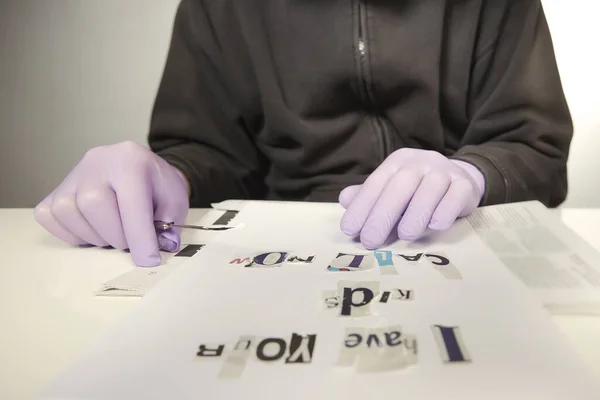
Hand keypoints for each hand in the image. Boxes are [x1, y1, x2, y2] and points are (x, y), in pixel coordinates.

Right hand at [34, 141, 188, 266]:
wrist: (139, 167)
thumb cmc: (157, 186)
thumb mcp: (175, 200)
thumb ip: (170, 223)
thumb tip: (161, 246)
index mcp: (132, 161)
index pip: (131, 202)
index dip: (140, 237)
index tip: (148, 260)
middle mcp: (98, 161)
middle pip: (94, 205)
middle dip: (116, 235)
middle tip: (129, 241)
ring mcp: (74, 174)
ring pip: (69, 212)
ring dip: (94, 236)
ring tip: (112, 233)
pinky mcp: (57, 188)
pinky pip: (50, 216)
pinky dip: (70, 233)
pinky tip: (92, 230)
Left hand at [339, 148, 484, 248]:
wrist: (458, 179)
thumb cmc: (416, 190)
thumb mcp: (391, 189)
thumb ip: (368, 196)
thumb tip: (344, 199)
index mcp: (397, 162)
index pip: (376, 183)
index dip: (362, 206)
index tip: (350, 230)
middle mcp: (420, 162)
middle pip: (401, 184)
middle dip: (383, 213)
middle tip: (371, 241)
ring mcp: (444, 171)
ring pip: (430, 188)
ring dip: (416, 213)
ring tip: (405, 236)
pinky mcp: (465, 184)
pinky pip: (457, 194)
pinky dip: (446, 210)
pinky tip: (436, 225)